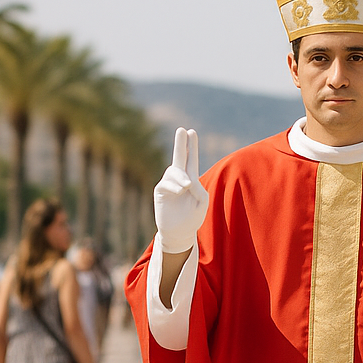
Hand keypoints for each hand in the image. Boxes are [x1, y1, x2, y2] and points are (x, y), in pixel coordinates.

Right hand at [154, 127, 207, 253]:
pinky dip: (174, 186)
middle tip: (182, 130)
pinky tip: (180, 191)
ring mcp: (169, 184)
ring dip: (181, 177)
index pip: (191, 160)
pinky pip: (166, 183)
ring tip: (186, 186)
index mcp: (191, 179)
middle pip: (179, 157)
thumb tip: (188, 180)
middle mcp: (179, 179)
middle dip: (181, 144)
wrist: (179, 232)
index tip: (191, 131)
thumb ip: (199, 189)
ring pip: (174, 172)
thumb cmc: (192, 217)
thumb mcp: (202, 203)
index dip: (191, 146)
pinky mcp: (160, 191)